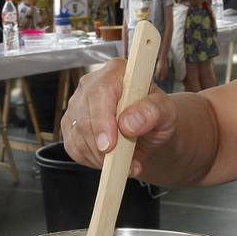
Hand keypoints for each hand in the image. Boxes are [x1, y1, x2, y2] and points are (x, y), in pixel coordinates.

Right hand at [61, 58, 176, 176]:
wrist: (149, 132)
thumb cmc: (157, 116)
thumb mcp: (166, 112)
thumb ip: (153, 111)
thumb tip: (129, 122)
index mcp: (116, 72)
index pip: (100, 92)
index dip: (102, 120)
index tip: (110, 145)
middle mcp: (91, 85)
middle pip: (85, 116)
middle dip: (103, 146)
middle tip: (127, 163)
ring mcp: (77, 105)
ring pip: (77, 136)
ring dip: (102, 157)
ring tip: (127, 162)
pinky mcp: (70, 126)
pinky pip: (75, 148)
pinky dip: (94, 160)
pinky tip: (112, 160)